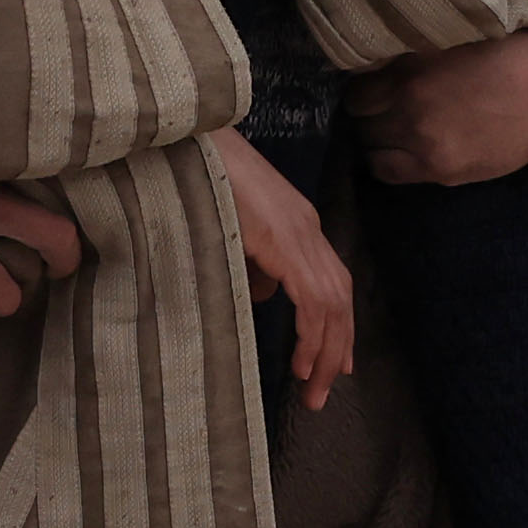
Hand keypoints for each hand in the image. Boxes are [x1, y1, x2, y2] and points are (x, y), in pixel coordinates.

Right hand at [208, 128, 350, 408]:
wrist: (187, 137)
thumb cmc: (197, 178)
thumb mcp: (229, 227)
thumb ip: (252, 260)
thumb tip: (265, 294)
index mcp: (297, 224)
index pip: (332, 282)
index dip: (337, 325)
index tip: (334, 363)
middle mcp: (308, 228)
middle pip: (340, 297)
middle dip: (336, 347)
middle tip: (323, 390)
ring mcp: (300, 232)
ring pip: (332, 303)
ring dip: (326, 351)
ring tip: (313, 389)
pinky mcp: (285, 238)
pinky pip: (313, 296)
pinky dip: (313, 332)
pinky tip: (304, 360)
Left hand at [352, 31, 527, 191]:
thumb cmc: (511, 58)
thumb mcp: (453, 40)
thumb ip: (412, 56)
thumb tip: (378, 64)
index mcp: (412, 72)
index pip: (356, 91)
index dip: (365, 88)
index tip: (375, 86)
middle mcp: (411, 110)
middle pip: (361, 121)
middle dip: (369, 113)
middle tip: (384, 107)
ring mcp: (425, 145)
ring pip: (370, 149)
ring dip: (377, 139)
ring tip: (393, 130)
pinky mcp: (441, 171)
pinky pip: (390, 173)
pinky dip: (389, 161)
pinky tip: (403, 150)